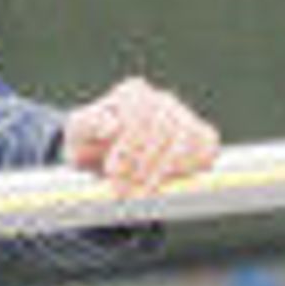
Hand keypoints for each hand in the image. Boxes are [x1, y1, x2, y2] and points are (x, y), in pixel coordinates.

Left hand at [63, 77, 220, 196]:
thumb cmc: (89, 141)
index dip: (128, 147)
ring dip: (164, 171)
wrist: (103, 156)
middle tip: (124, 190)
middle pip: (162, 130)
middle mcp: (161, 99)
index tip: (112, 172)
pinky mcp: (200, 134)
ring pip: (185, 140)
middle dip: (143, 164)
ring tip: (141, 193)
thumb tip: (112, 125)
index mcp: (131, 92)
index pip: (139, 116)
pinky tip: (169, 183)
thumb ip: (89, 124)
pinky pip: (206, 145)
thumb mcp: (78, 131)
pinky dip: (192, 165)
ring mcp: (183, 115)